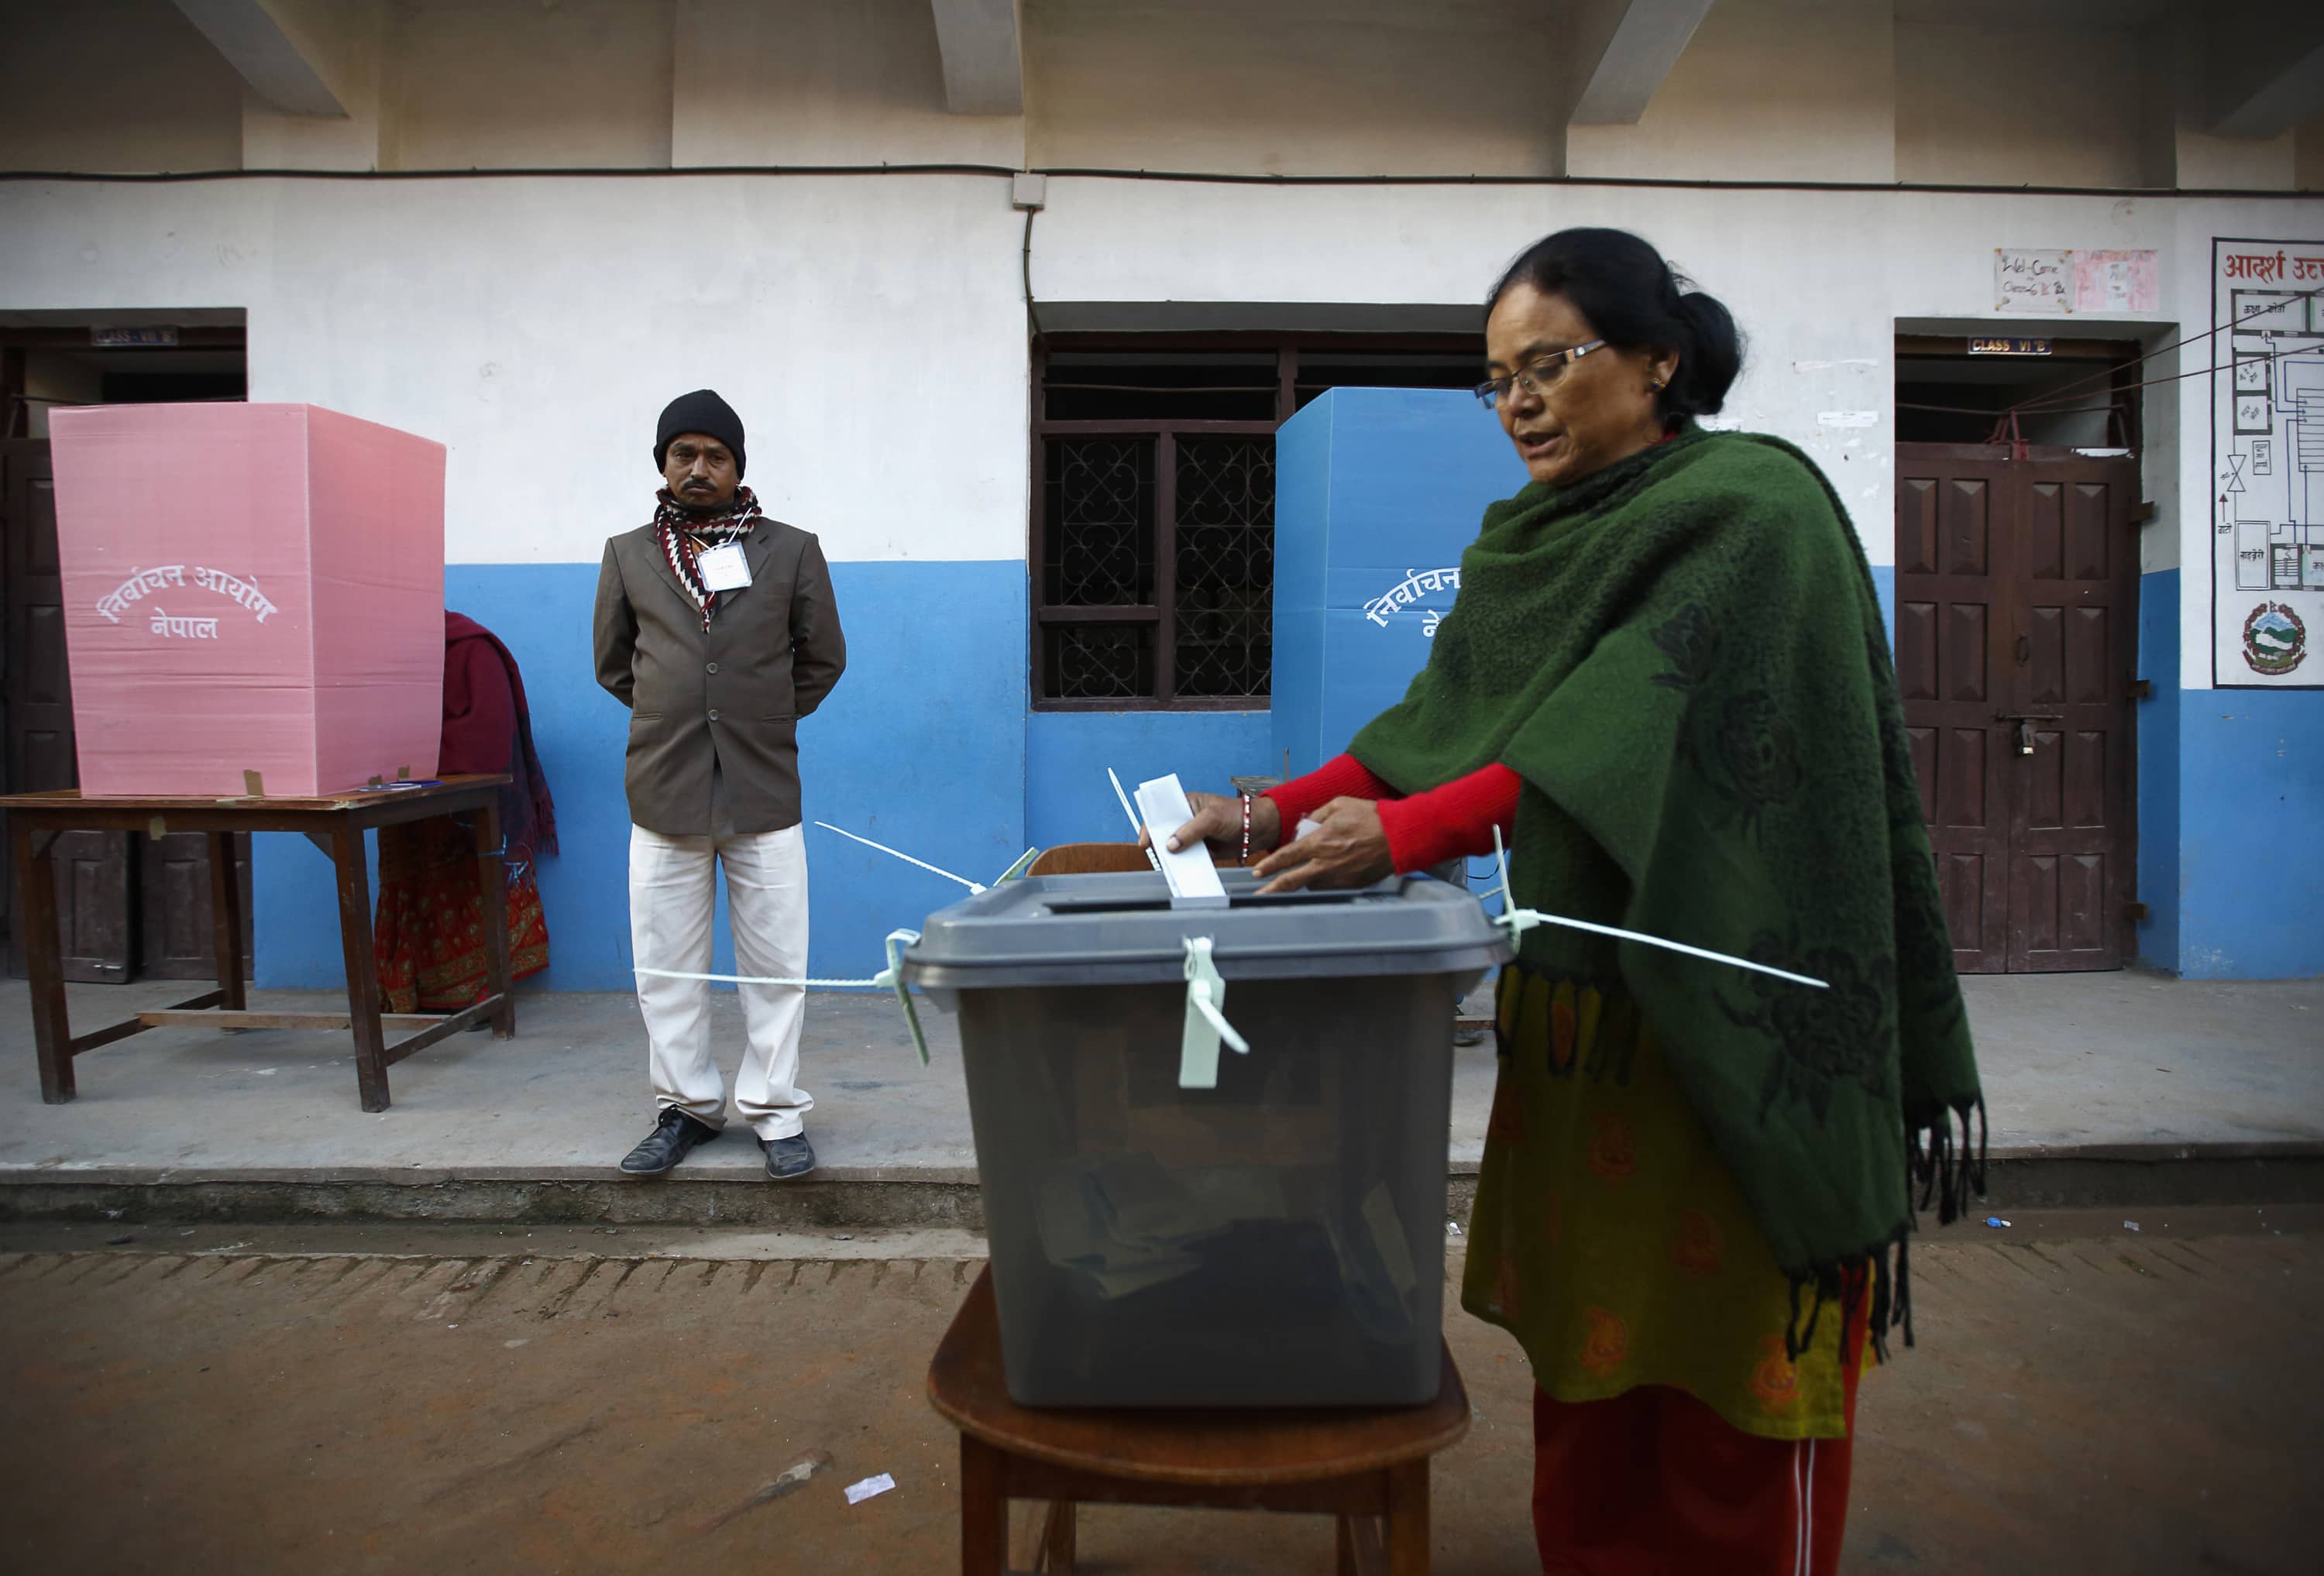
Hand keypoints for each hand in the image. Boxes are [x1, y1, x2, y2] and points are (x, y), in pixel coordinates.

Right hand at [1143, 790, 1281, 863]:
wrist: (1259, 829)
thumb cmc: (1237, 814)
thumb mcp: (1212, 818)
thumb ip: (1191, 830)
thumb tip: (1171, 845)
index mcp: (1186, 804)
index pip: (1161, 814)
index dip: (1150, 827)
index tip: (1146, 842)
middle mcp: (1187, 820)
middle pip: (1166, 833)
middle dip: (1160, 844)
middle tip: (1158, 856)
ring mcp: (1194, 836)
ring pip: (1177, 848)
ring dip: (1174, 857)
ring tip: (1172, 866)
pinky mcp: (1203, 850)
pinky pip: (1190, 859)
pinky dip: (1187, 865)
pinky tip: (1186, 871)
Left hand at [1251, 797, 1392, 893]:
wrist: (1399, 836)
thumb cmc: (1370, 817)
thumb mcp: (1339, 804)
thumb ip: (1317, 815)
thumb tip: (1305, 825)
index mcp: (1319, 843)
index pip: (1286, 857)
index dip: (1269, 866)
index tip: (1257, 872)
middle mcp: (1325, 864)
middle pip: (1292, 881)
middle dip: (1273, 888)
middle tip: (1260, 894)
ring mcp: (1339, 877)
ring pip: (1312, 885)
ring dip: (1304, 880)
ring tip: (1306, 872)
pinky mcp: (1352, 885)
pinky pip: (1330, 886)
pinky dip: (1325, 880)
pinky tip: (1329, 872)